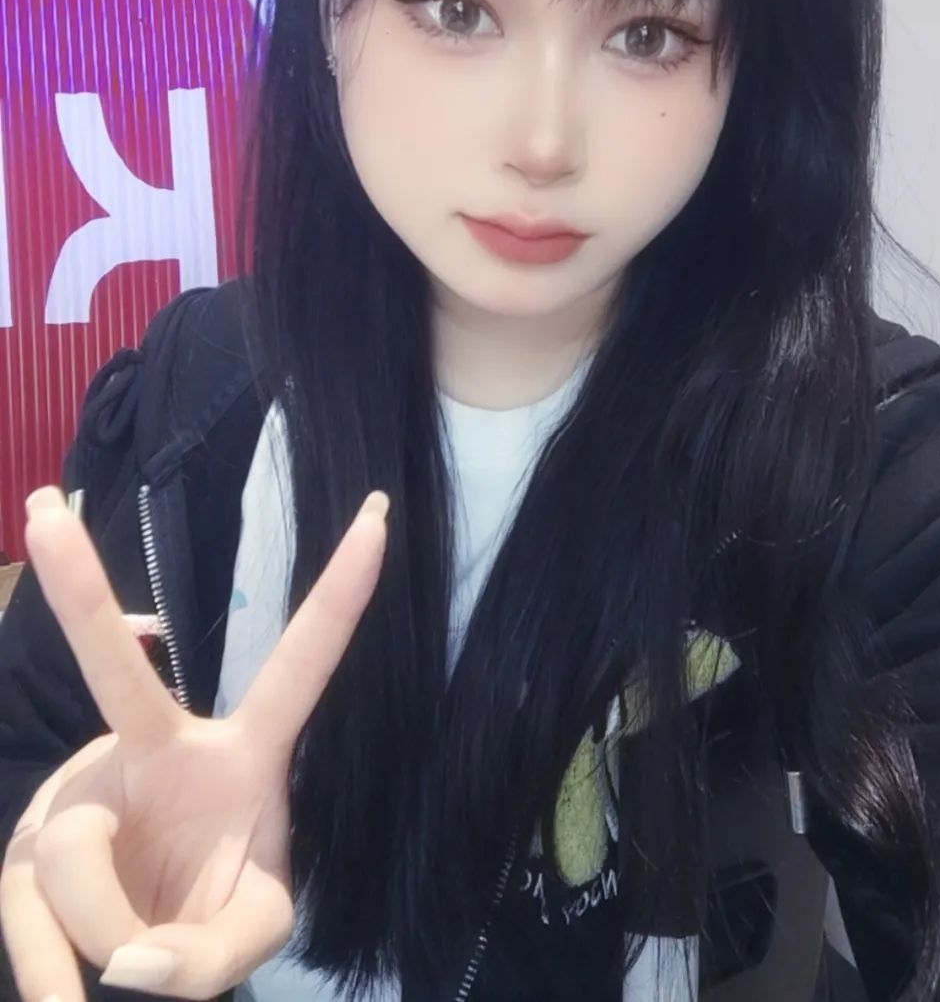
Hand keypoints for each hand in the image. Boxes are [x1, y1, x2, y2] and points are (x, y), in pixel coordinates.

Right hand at [0, 483, 388, 1000]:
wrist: (129, 952)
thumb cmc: (210, 912)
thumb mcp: (248, 935)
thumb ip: (212, 957)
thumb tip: (130, 963)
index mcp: (239, 753)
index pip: (301, 664)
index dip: (342, 594)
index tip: (378, 512)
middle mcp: (152, 751)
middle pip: (116, 674)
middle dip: (81, 592)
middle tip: (43, 512)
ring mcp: (79, 795)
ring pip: (76, 859)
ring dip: (107, 938)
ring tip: (123, 971)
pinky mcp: (24, 852)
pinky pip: (34, 925)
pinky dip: (60, 981)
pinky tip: (72, 992)